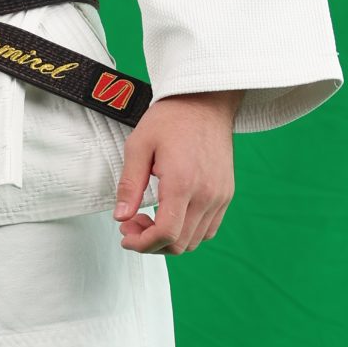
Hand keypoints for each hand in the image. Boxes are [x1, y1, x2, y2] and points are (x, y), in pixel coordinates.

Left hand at [113, 91, 242, 252]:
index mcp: (182, 183)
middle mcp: (206, 194)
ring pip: (194, 241)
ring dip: (168, 240)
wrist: (205, 102)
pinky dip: (187, 232)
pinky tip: (171, 215)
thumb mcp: (138, 146)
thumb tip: (121, 217)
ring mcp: (220, 196)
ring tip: (149, 219)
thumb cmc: (171, 119)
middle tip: (131, 225)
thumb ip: (129, 185)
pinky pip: (208, 229)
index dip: (142, 244)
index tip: (126, 236)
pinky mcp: (226, 194)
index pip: (166, 234)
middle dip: (150, 243)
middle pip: (179, 243)